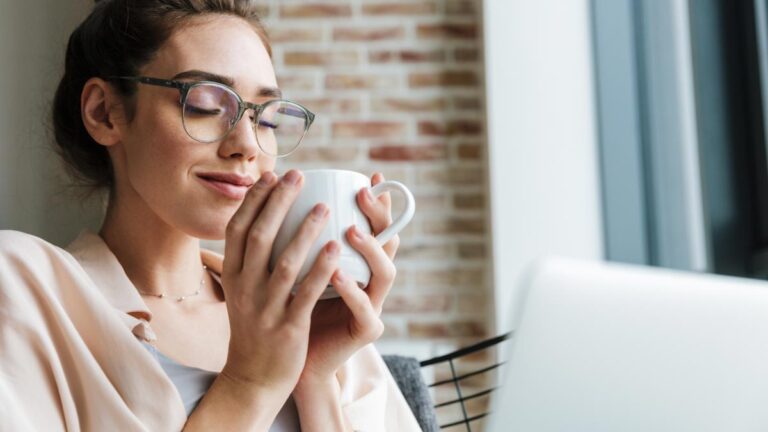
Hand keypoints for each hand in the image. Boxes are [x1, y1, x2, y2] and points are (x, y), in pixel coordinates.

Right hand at [219, 169, 338, 402]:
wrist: (253, 378)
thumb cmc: (254, 328)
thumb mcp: (242, 291)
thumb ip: (250, 260)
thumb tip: (263, 220)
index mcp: (233, 277)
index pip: (237, 229)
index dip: (254, 200)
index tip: (271, 175)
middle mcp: (245, 289)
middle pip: (259, 237)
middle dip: (278, 202)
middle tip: (297, 176)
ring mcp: (265, 309)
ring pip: (285, 262)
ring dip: (305, 230)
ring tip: (325, 206)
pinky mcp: (288, 327)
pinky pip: (306, 293)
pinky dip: (321, 268)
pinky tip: (336, 247)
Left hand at [296, 173, 398, 383]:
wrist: (285, 362)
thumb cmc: (288, 309)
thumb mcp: (290, 269)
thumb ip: (293, 240)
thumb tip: (274, 198)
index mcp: (356, 264)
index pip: (374, 228)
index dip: (376, 203)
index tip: (368, 177)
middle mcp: (369, 281)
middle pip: (388, 243)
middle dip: (379, 216)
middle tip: (361, 193)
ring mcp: (371, 306)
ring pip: (385, 273)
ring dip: (370, 248)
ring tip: (350, 229)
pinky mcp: (365, 330)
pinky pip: (363, 308)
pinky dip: (351, 289)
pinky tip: (336, 272)